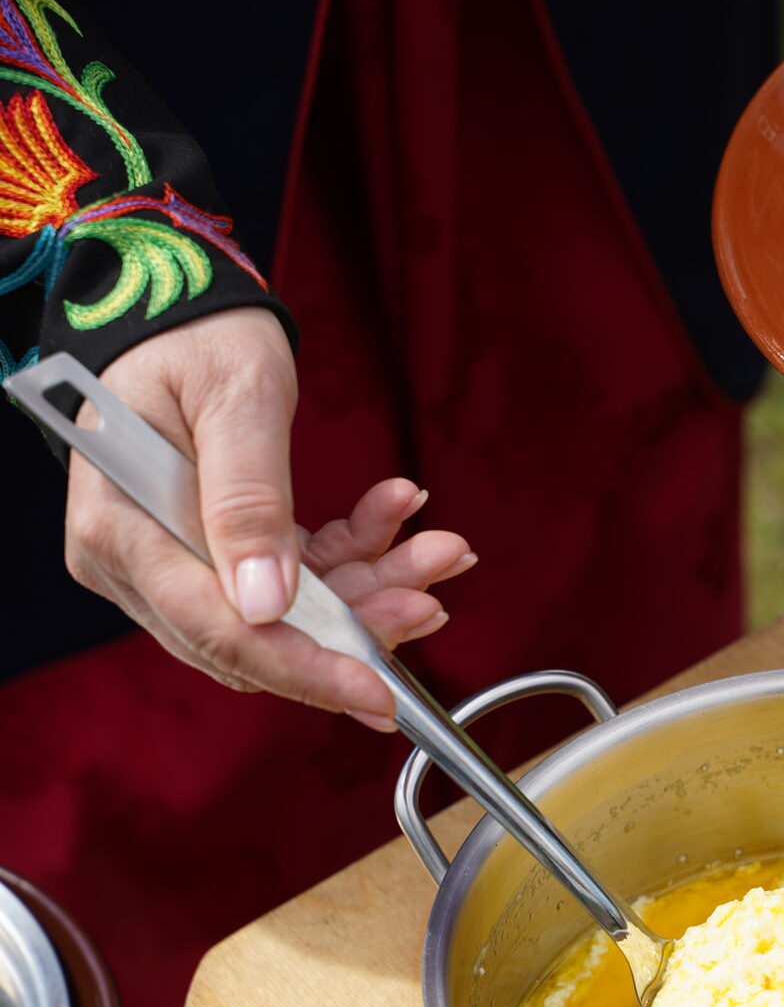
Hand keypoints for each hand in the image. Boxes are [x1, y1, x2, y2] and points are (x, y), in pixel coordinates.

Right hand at [63, 307, 473, 731]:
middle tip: (431, 592)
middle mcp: (138, 562)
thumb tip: (266, 605)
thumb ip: (248, 497)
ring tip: (440, 550)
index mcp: (121, 529)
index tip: (376, 693)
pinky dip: (354, 552)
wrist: (182, 313)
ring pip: (290, 613)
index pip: (217, 629)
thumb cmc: (197, 339)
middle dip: (356, 625)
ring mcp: (177, 562)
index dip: (303, 669)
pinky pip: (297, 576)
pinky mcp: (218, 552)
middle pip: (258, 636)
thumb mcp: (236, 401)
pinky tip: (399, 512)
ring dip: (370, 586)